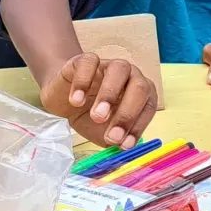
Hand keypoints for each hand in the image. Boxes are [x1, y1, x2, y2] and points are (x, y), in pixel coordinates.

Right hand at [40, 53, 156, 148]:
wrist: (62, 98)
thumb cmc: (89, 115)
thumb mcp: (102, 132)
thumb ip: (114, 139)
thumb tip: (123, 149)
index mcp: (141, 94)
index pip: (148, 107)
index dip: (138, 126)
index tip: (124, 145)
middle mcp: (130, 76)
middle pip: (139, 87)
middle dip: (127, 114)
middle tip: (112, 135)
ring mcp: (108, 65)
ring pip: (119, 70)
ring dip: (110, 94)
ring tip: (97, 117)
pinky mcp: (86, 60)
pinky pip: (89, 63)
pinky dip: (83, 82)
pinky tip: (76, 101)